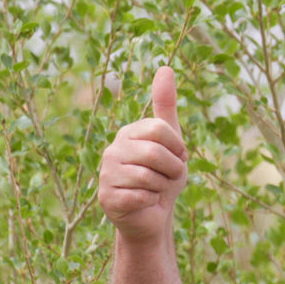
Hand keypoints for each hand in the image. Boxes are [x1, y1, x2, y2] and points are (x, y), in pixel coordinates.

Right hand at [97, 66, 188, 242]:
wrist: (154, 216)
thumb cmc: (164, 177)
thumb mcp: (171, 141)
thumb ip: (166, 106)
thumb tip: (165, 67)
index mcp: (128, 133)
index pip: (161, 129)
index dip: (178, 148)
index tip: (178, 158)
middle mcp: (112, 149)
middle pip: (156, 153)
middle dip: (173, 170)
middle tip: (168, 178)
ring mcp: (106, 174)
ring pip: (149, 176)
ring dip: (162, 187)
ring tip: (156, 190)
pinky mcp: (106, 198)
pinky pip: (140, 195)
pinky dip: (151, 201)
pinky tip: (144, 203)